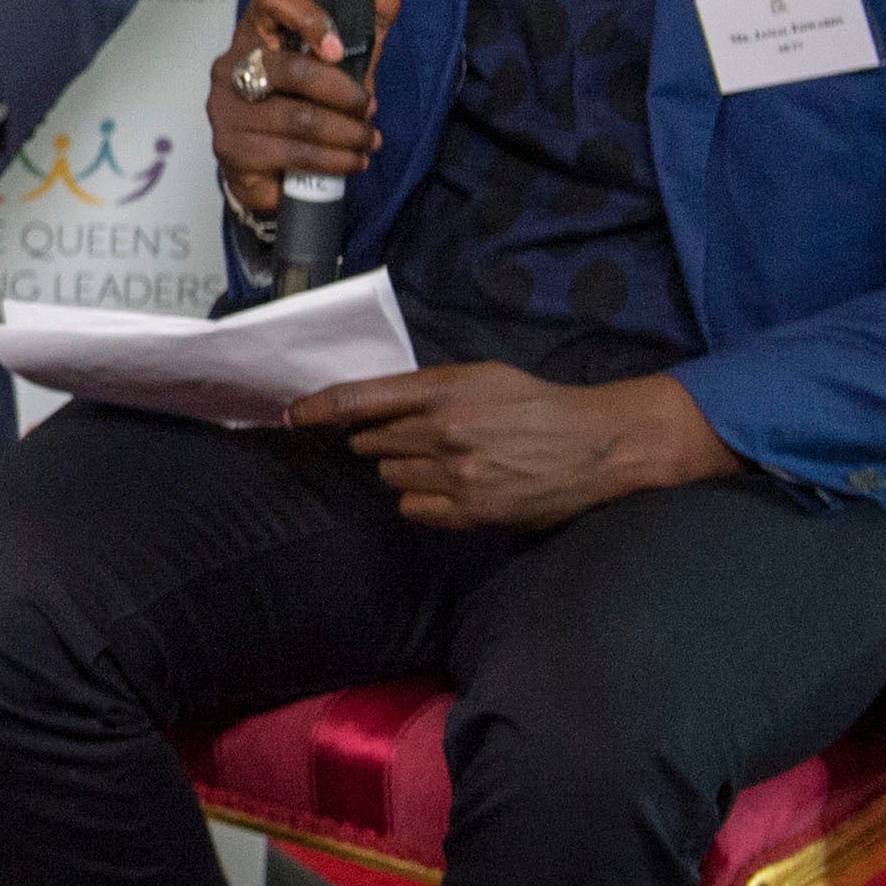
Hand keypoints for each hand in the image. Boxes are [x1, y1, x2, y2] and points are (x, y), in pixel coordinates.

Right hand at [213, 0, 399, 221]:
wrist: (272, 171)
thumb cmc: (305, 106)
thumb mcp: (344, 63)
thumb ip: (368, 22)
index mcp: (257, 33)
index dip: (307, 15)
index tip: (340, 49)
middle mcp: (232, 65)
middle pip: (291, 69)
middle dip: (344, 94)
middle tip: (368, 108)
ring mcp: (226, 108)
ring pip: (297, 117)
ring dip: (347, 133)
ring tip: (368, 141)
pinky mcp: (231, 148)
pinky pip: (291, 152)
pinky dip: (334, 160)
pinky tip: (352, 161)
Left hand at [284, 365, 739, 530]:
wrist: (595, 444)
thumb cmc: (535, 404)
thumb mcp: (481, 377)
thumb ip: (427, 389)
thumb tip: (375, 406)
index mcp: (443, 389)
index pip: (359, 399)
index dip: (317, 408)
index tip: (290, 416)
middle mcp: (443, 430)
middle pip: (370, 442)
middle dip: (380, 440)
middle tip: (418, 438)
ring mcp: (456, 473)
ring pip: (389, 475)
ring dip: (403, 470)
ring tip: (445, 461)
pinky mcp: (471, 509)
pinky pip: (412, 508)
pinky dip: (421, 500)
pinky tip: (450, 488)